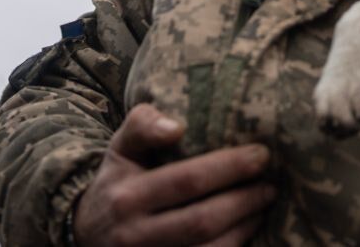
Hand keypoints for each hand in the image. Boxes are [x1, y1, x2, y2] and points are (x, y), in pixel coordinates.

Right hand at [72, 104, 275, 245]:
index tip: (261, 154)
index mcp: (127, 196)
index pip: (186, 181)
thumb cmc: (118, 180)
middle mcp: (135, 234)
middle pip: (202, 220)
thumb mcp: (120, 147)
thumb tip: (177, 127)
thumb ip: (142, 124)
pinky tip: (248, 227)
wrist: (88, 234)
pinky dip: (232, 246)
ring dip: (244, 227)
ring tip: (264, 202)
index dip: (228, 168)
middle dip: (244, 200)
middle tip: (271, 182)